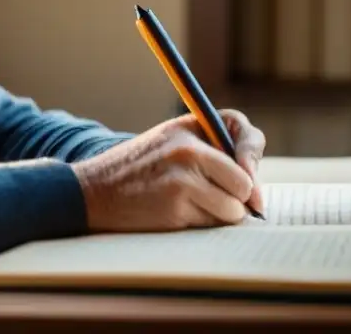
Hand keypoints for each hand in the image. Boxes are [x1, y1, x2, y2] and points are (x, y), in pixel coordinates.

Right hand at [71, 109, 265, 232]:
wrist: (94, 191)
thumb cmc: (141, 169)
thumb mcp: (172, 141)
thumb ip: (213, 152)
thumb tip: (256, 195)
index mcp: (189, 126)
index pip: (245, 132)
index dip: (252, 158)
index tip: (248, 175)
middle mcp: (188, 149)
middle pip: (245, 184)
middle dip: (237, 198)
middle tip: (213, 197)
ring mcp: (182, 179)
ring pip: (232, 210)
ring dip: (218, 215)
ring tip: (189, 204)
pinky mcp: (176, 208)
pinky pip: (211, 224)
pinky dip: (200, 225)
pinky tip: (175, 213)